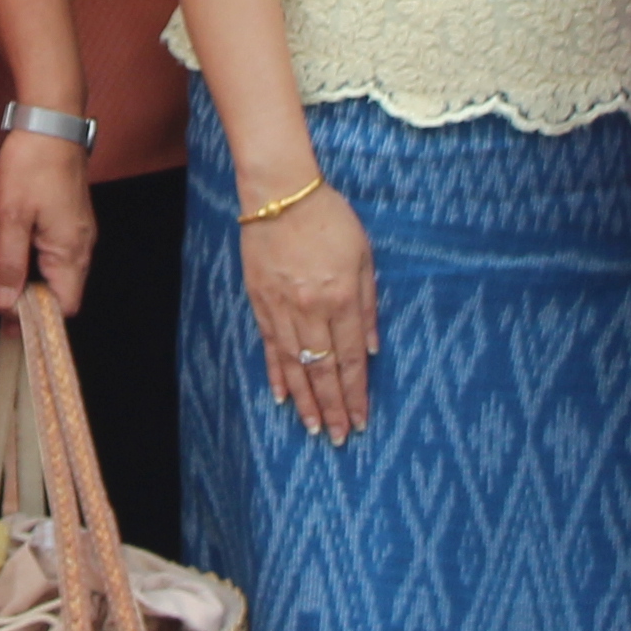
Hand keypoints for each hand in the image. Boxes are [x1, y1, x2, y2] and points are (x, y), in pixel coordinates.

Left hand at [0, 131, 96, 319]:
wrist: (50, 122)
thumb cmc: (32, 164)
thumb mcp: (11, 215)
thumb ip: (9, 263)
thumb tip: (6, 303)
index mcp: (71, 250)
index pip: (64, 306)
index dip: (34, 317)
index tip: (1, 313)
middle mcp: (82, 246)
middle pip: (62, 294)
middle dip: (29, 305)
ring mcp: (78, 232)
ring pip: (59, 275)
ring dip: (31, 284)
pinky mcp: (70, 219)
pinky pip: (56, 255)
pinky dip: (35, 265)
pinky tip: (12, 257)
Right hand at [234, 181, 376, 443]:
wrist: (280, 193)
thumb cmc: (329, 218)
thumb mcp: (363, 255)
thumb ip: (368, 303)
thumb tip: (371, 347)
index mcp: (341, 299)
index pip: (351, 359)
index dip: (356, 393)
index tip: (361, 421)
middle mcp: (311, 310)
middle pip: (324, 370)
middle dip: (333, 407)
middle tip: (339, 438)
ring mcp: (282, 309)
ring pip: (295, 365)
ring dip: (305, 400)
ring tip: (313, 428)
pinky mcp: (260, 302)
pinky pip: (270, 346)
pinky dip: (276, 374)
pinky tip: (281, 397)